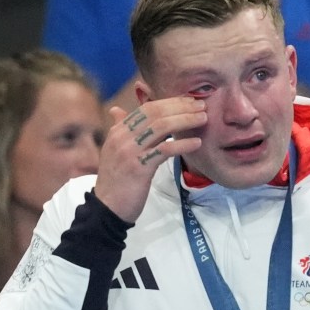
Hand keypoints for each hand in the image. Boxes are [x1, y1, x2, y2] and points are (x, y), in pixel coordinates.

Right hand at [93, 97, 206, 221]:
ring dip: (185, 121)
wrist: (106, 208)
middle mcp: (122, 137)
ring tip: (203, 120)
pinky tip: (196, 143)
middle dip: (181, 107)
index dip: (171, 102)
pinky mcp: (139, 168)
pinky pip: (164, 150)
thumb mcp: (114, 151)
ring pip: (161, 127)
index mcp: (118, 131)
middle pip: (156, 113)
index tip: (190, 101)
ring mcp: (129, 151)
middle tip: (201, 106)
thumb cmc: (116, 181)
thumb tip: (117, 110)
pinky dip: (183, 144)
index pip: (147, 108)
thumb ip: (120, 130)